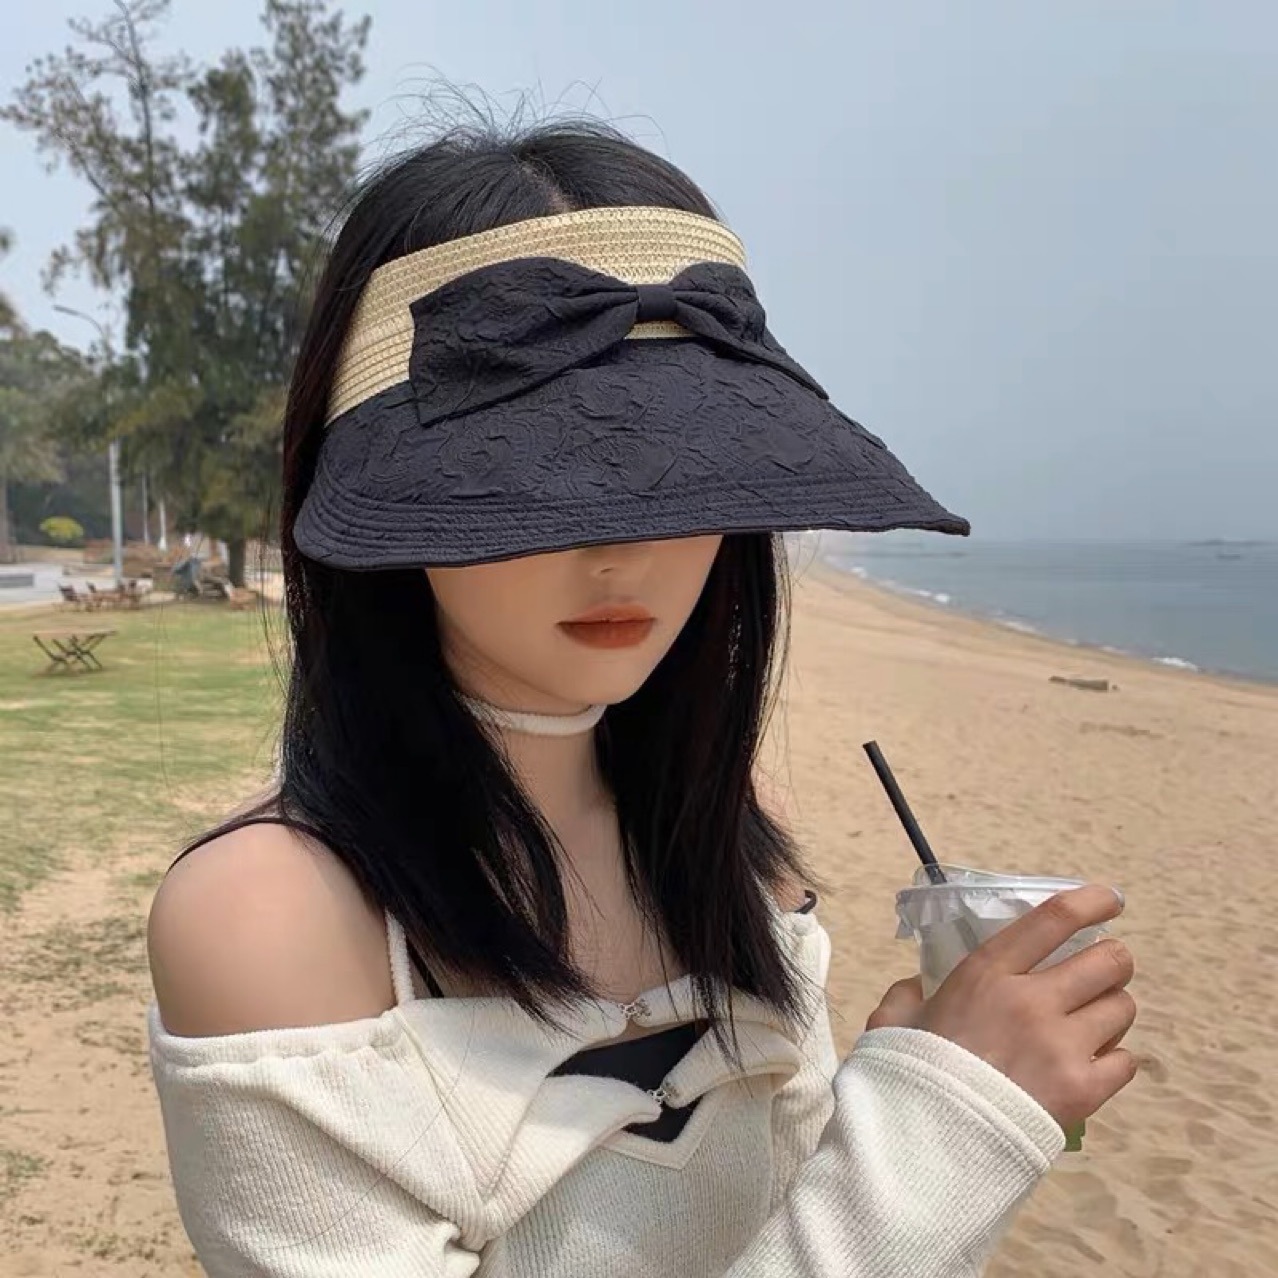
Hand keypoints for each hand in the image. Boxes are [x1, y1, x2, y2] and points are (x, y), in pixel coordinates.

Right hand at [866, 885, 1137, 1128]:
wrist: (928, 1144)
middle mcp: (1033, 1000)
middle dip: (1111, 961)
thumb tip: (918, 985)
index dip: (1092, 902)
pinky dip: (1114, 1060)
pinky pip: (1127, 1061)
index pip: (1055, 919)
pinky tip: (1090, 1066)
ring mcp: (1064, 1046)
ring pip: (1123, 1008)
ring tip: (1091, 1023)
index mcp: (988, 973)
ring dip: (1111, 1010)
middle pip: (1108, 961)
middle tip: (1100, 973)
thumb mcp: (893, 1019)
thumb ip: (908, 994)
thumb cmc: (909, 1073)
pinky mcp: (1084, 1091)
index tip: (1109, 901)